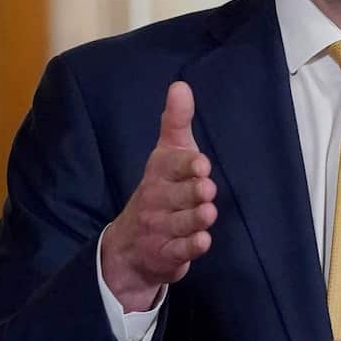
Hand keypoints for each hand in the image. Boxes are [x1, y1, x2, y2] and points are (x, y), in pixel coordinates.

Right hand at [101, 81, 216, 311]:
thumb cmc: (162, 189)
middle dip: (191, 193)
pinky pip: (178, 251)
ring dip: (194, 219)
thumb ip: (176, 122)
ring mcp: (158, 228)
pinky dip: (190, 247)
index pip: (171, 165)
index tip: (201, 164)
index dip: (186, 166)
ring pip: (179, 223)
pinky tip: (203, 241)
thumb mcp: (168, 154)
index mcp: (158, 172)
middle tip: (207, 189)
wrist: (132, 244)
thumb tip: (180, 85)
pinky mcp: (165, 254)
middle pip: (176, 195)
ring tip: (207, 213)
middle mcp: (155, 199)